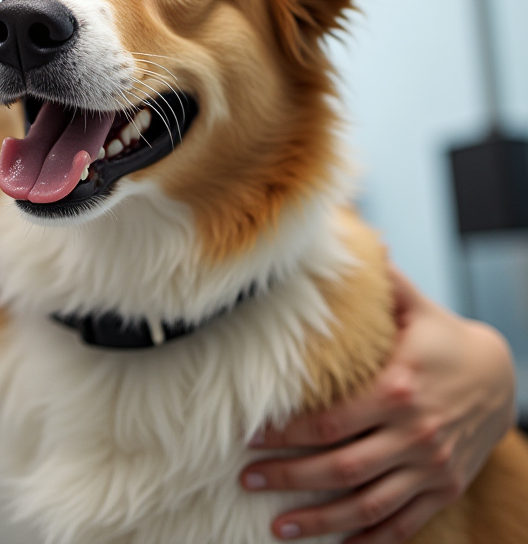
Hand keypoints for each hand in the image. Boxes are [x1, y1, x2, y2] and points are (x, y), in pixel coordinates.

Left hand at [240, 266, 515, 542]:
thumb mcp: (412, 306)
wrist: (504, 376)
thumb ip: (375, 279)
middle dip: (290, 477)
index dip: (286, 433)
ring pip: (368, 504)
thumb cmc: (442, 337)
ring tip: (278, 527)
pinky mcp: (444, 488)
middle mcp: (413, 435)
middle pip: (340, 467)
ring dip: (321, 519)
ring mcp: (430, 468)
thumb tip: (347, 236)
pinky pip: (404, 524)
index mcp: (397, 389)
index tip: (249, 436)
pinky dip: (372, 539)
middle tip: (247, 480)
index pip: (329, 421)